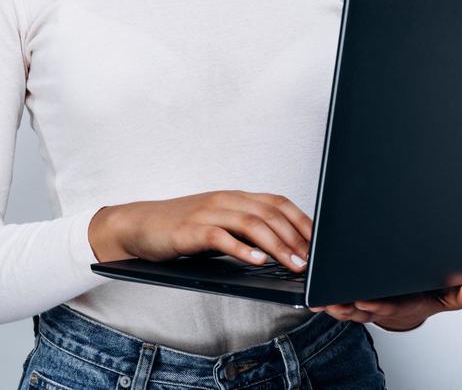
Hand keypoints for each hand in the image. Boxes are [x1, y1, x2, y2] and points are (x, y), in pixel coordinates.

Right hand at [89, 190, 312, 272]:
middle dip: (295, 238)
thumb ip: (245, 230)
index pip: (277, 203)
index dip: (302, 221)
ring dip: (276, 245)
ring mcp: (208, 213)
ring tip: (293, 264)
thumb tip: (281, 249)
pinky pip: (221, 236)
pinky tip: (256, 261)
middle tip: (312, 260)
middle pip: (269, 214)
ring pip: (251, 223)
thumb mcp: (219, 223)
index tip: (321, 243)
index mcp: (235, 197)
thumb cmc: (182, 228)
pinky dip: (241, 249)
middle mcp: (225, 200)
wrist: (141, 224)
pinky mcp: (191, 230)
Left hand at [308, 278, 461, 330]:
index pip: (386, 307)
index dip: (374, 305)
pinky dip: (324, 296)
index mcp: (400, 304)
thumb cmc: (427, 292)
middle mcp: (380, 305)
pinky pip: (336, 298)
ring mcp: (364, 302)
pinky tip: (311, 293)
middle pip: (360, 307)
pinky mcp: (352, 294)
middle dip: (346, 305)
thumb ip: (460, 294)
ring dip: (331, 303)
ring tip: (318, 297)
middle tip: (331, 300)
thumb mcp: (447, 294)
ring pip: (345, 305)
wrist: (412, 296)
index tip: (363, 301)